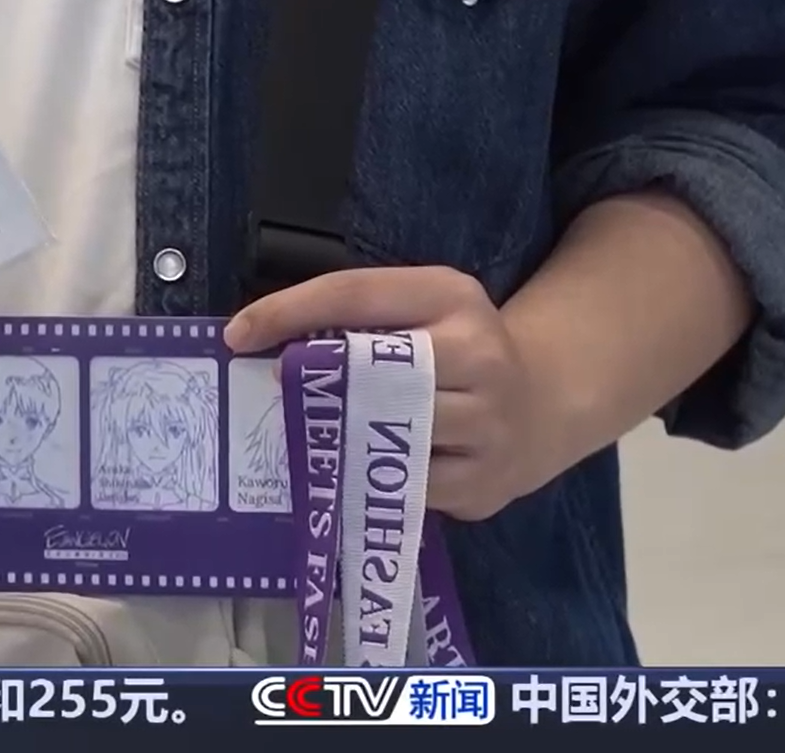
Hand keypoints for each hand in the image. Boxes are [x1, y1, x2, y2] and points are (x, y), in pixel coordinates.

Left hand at [223, 266, 571, 520]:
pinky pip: (404, 490)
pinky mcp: (484, 486)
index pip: (354, 295)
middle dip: (316, 387)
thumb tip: (259, 338)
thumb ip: (356, 313)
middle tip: (275, 395)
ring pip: (385, 438)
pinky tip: (357, 468)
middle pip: (371, 373)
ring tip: (309, 437)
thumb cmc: (457, 346)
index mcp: (453, 297)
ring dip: (336, 440)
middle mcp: (480, 358)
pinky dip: (371, 479)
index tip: (238, 335)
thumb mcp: (421, 304)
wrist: (547, 400)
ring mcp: (489, 428)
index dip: (289, 312)